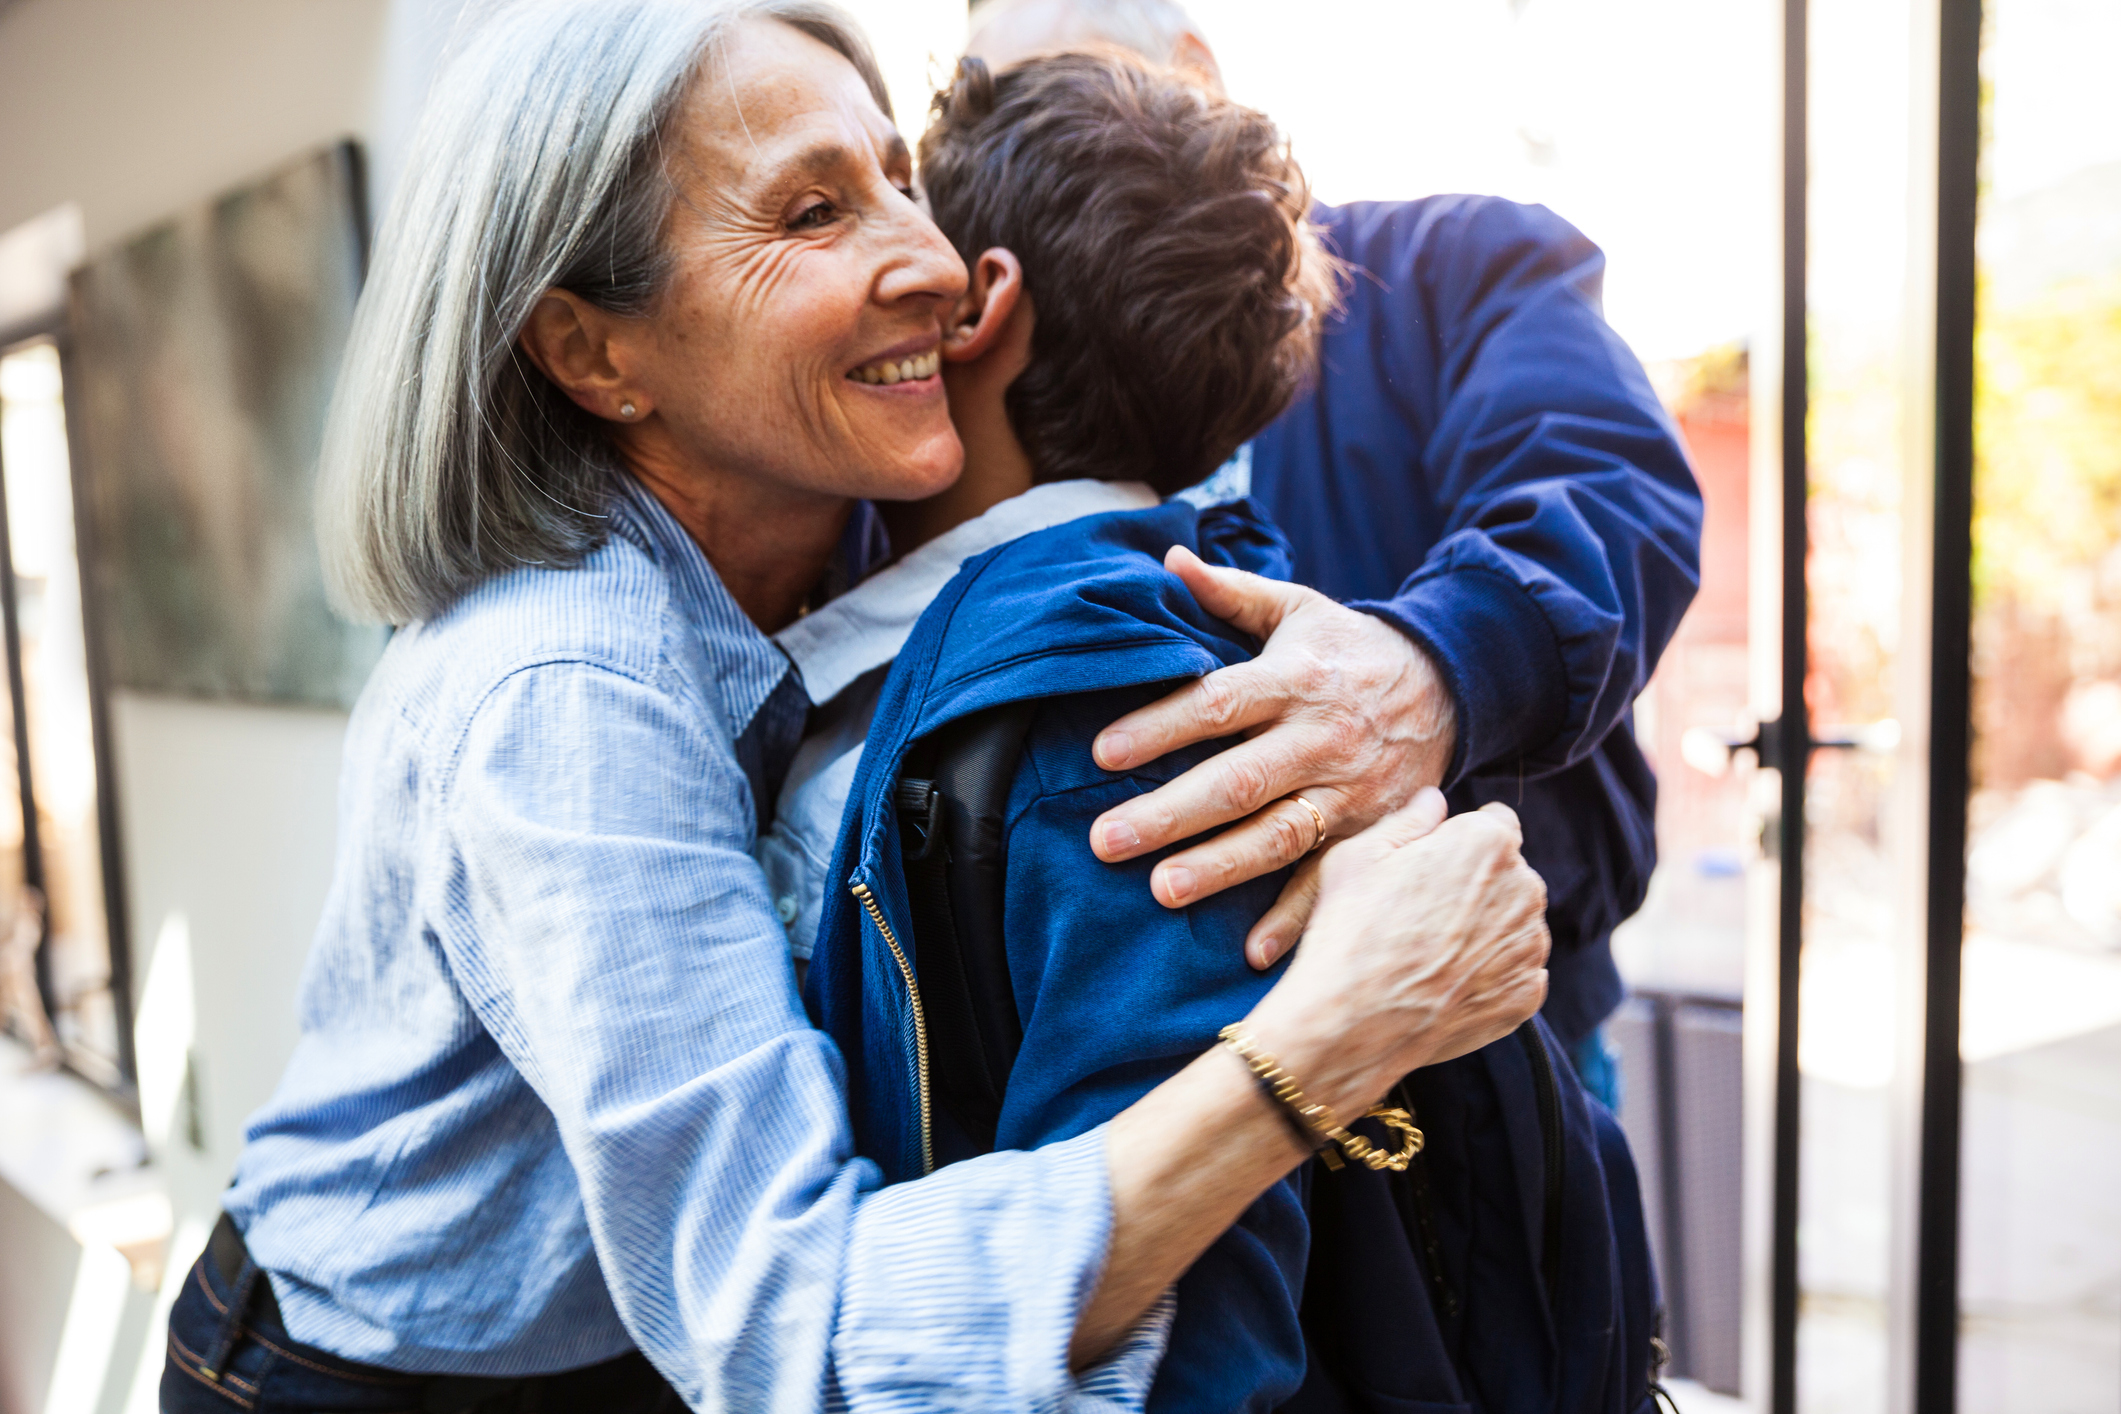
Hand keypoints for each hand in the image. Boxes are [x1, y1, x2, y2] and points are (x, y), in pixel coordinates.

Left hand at [1090, 546, 1455, 959]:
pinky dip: (1298, 919)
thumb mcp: (1300, 608)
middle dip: (1170, 813)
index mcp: (1295, 680)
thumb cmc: (1349, 650)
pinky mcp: (1374, 833)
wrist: (1452, 686)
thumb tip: (1169, 561)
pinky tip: (1254, 952)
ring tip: (1160, 891)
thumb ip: (1232, 591)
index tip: (1102, 753)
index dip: (1160, 727)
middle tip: (1106, 841)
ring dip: (1221, 867)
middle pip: (1239, 780)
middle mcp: (1321, 739)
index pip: (1219, 704)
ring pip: (1280, 835)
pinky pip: (1334, 881)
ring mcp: (1350, 792)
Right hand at [1243, 795, 1549, 1114]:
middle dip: (1476, 885)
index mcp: (1488, 841)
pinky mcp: (1528, 996)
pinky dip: (1489, 976)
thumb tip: (1436, 800)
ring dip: (1486, 931)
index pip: (1495, 821)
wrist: (1352, 1022)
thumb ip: (1409, 819)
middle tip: (1421, 912)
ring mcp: (1531, 947)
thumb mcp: (1359, 854)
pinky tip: (1444, 982)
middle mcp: (1525, 888)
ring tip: (1430, 952)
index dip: (1459, 840)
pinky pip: (1515, 973)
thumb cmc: (1349, 930)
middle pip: (1508, 874)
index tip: (1429, 865)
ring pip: (1514, 924)